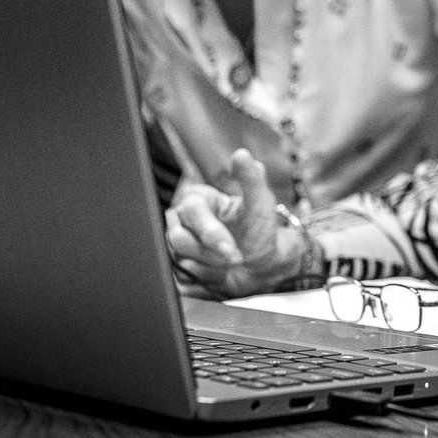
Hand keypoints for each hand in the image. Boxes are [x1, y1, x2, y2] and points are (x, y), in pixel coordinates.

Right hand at [165, 149, 302, 297]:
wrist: (262, 266)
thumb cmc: (258, 231)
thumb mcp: (261, 205)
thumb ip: (252, 179)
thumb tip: (242, 155)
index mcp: (197, 200)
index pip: (191, 212)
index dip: (212, 234)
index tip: (233, 250)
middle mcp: (181, 221)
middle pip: (178, 239)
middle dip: (211, 254)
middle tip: (234, 259)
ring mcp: (176, 246)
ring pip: (179, 261)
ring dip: (210, 268)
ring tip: (227, 264)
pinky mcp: (176, 269)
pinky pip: (181, 280)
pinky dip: (204, 282)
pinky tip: (217, 275)